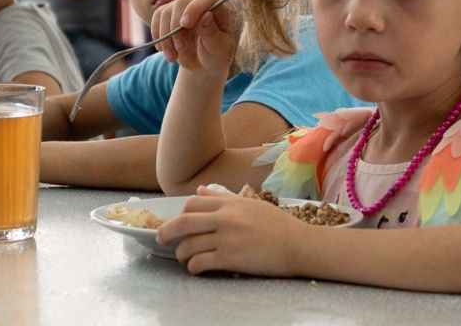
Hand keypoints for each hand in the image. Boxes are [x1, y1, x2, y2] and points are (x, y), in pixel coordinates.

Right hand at [150, 0, 235, 75]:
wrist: (202, 64)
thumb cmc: (215, 55)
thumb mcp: (218, 48)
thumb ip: (212, 32)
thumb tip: (206, 15)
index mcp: (217, 8)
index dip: (194, 9)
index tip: (185, 25)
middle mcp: (198, 4)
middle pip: (181, 4)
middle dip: (176, 28)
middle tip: (180, 48)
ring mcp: (182, 9)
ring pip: (166, 12)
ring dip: (166, 37)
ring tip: (172, 57)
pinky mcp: (168, 16)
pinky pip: (156, 19)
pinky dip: (157, 36)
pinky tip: (163, 50)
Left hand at [156, 185, 308, 275]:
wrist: (299, 245)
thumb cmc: (278, 225)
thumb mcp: (250, 204)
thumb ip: (223, 197)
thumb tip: (200, 190)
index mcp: (229, 204)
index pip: (192, 204)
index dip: (179, 214)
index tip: (177, 223)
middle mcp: (224, 219)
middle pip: (183, 222)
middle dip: (166, 232)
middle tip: (161, 240)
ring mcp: (226, 238)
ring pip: (189, 245)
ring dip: (181, 254)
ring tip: (185, 259)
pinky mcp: (230, 258)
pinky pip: (201, 263)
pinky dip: (193, 267)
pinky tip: (196, 269)